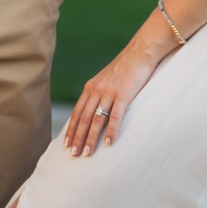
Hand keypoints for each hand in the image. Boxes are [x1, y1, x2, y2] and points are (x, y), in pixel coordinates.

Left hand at [65, 32, 165, 156]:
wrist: (140, 52)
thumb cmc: (125, 68)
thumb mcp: (106, 80)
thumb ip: (99, 93)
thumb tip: (94, 110)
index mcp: (90, 87)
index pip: (77, 112)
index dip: (71, 129)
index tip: (66, 144)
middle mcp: (96, 90)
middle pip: (83, 119)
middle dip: (77, 138)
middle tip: (73, 155)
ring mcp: (109, 93)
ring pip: (96, 120)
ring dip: (90, 138)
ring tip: (86, 153)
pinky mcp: (123, 95)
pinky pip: (115, 117)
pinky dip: (110, 131)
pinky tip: (108, 143)